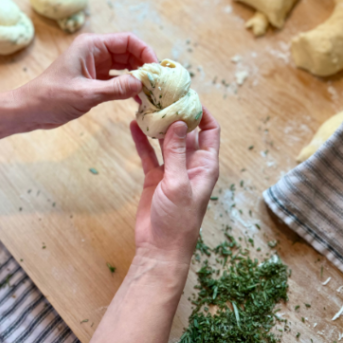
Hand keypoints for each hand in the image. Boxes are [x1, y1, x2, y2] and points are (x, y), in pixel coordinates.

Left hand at [18, 32, 156, 130]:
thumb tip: (142, 83)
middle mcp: (94, 51)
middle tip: (159, 84)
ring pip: (125, 66)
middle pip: (130, 52)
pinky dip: (128, 86)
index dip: (146, 52)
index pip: (128, 40)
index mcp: (91, 45)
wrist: (30, 110)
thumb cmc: (51, 97)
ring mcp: (94, 65)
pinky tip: (138, 99)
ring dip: (138, 77)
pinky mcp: (93, 79)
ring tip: (153, 92)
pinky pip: (117, 79)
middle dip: (145, 66)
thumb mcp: (86, 94)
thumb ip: (115, 88)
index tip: (157, 70)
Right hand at [129, 107, 220, 266]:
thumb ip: (177, 153)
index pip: (210, 131)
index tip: (187, 95)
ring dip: (157, 124)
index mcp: (205, 165)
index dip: (202, 112)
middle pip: (186, 131)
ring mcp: (172, 170)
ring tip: (145, 104)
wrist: (160, 248)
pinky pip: (149, 153)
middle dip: (176, 113)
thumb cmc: (178, 221)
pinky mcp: (155, 177)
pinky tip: (133, 125)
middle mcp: (191, 164)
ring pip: (165, 140)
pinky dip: (142, 140)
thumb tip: (179, 122)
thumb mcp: (179, 184)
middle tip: (162, 94)